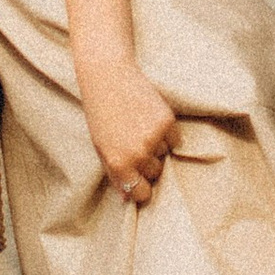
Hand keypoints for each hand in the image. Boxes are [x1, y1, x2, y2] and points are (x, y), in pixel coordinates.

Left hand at [80, 55, 179, 206]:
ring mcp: (154, 138)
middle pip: (155, 174)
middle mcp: (138, 155)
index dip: (141, 187)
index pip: (141, 194)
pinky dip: (167, 132)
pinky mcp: (167, 122)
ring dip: (157, 145)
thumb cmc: (100, 112)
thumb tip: (126, 199)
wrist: (107, 76)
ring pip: (164, 155)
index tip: (141, 180)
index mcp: (119, 164)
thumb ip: (115, 174)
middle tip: (135, 142)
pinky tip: (150, 117)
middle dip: (148, 163)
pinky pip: (174, 139)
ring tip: (139, 124)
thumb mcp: (100, 147)